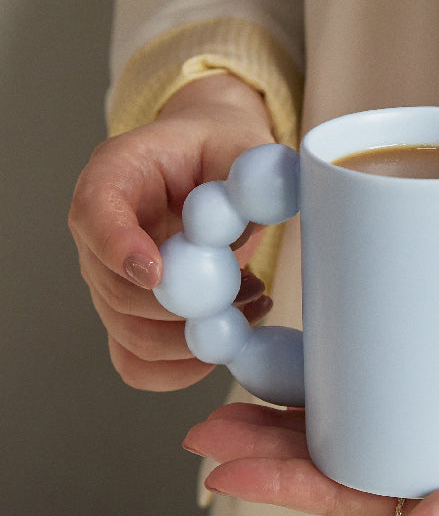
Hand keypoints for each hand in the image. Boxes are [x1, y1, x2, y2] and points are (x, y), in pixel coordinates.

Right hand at [69, 74, 274, 389]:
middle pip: (116, 291)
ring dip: (198, 338)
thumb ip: (252, 174)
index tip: (158, 273)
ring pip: (132, 336)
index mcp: (116, 175)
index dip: (118, 246)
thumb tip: (266, 202)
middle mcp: (100, 234)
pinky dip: (184, 369)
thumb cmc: (222, 150)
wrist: (212, 167)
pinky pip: (139, 364)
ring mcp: (111, 282)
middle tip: (250, 290)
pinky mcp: (131, 317)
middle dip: (187, 304)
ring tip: (253, 305)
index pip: (95, 212)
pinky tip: (228, 342)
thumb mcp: (244, 146)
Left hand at [183, 372, 438, 515]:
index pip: (341, 495)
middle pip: (334, 455)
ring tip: (251, 376)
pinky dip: (365, 371)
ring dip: (307, 402)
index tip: (218, 463)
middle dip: (269, 438)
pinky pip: (402, 386)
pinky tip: (340, 349)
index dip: (276, 483)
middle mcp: (432, 472)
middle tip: (211, 412)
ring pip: (360, 420)